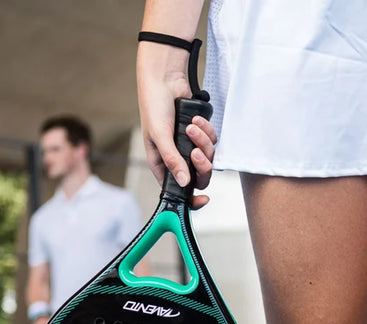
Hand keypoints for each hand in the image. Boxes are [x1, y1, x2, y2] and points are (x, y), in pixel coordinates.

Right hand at [137, 44, 216, 208]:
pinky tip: (196, 119)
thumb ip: (172, 160)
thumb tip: (184, 184)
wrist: (165, 79)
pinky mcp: (201, 135)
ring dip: (203, 142)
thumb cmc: (154, 107)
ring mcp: (190, 148)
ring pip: (208, 158)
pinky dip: (207, 130)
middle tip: (196, 152)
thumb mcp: (159, 136)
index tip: (203, 200)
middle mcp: (177, 160)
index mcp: (163, 166)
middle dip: (201, 166)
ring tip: (191, 126)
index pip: (178, 192)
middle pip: (199, 177)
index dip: (191, 200)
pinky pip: (212, 141)